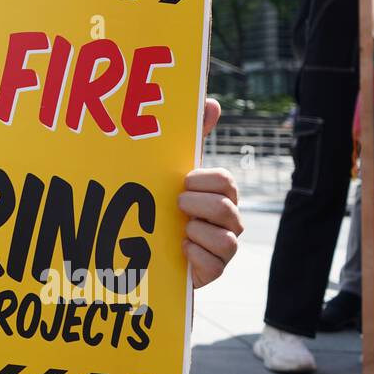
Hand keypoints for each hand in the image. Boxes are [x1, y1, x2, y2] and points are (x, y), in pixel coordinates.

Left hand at [181, 98, 242, 288]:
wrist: (144, 251)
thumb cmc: (164, 204)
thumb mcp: (172, 172)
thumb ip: (192, 139)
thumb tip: (212, 102)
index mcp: (220, 193)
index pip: (224, 180)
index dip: (201, 180)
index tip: (181, 181)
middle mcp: (228, 220)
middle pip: (225, 207)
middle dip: (196, 204)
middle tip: (176, 204)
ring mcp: (224, 247)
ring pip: (226, 239)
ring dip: (196, 231)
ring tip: (179, 227)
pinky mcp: (213, 271)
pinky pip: (215, 264)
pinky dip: (195, 255)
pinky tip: (180, 248)